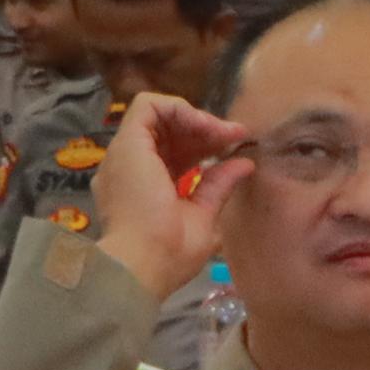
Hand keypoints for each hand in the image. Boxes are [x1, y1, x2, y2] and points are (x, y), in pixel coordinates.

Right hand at [93, 96, 255, 298]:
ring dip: (197, 118)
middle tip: (237, 136)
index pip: (175, 154)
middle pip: (169, 133)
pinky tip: (205, 126)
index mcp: (145, 187)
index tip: (236, 148)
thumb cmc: (170, 252)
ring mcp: (126, 154)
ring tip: (226, 133)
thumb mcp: (202, 217)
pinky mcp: (127, 142)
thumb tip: (244, 164)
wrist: (142, 264)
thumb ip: (218, 186)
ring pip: (159, 116)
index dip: (206, 146)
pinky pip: (148, 105)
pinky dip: (180, 108)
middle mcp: (131, 167)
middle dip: (206, 129)